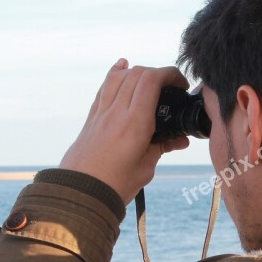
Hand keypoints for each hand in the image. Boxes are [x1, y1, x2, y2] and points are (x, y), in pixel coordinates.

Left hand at [60, 58, 190, 203]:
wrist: (80, 194)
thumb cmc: (115, 185)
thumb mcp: (146, 168)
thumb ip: (162, 147)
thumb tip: (179, 139)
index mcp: (134, 123)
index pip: (152, 81)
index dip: (170, 75)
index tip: (181, 85)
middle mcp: (116, 112)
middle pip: (137, 74)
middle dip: (158, 73)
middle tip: (171, 87)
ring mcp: (102, 113)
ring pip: (119, 77)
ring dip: (138, 72)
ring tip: (151, 79)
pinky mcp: (92, 118)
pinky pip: (104, 88)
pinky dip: (115, 74)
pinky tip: (122, 67)